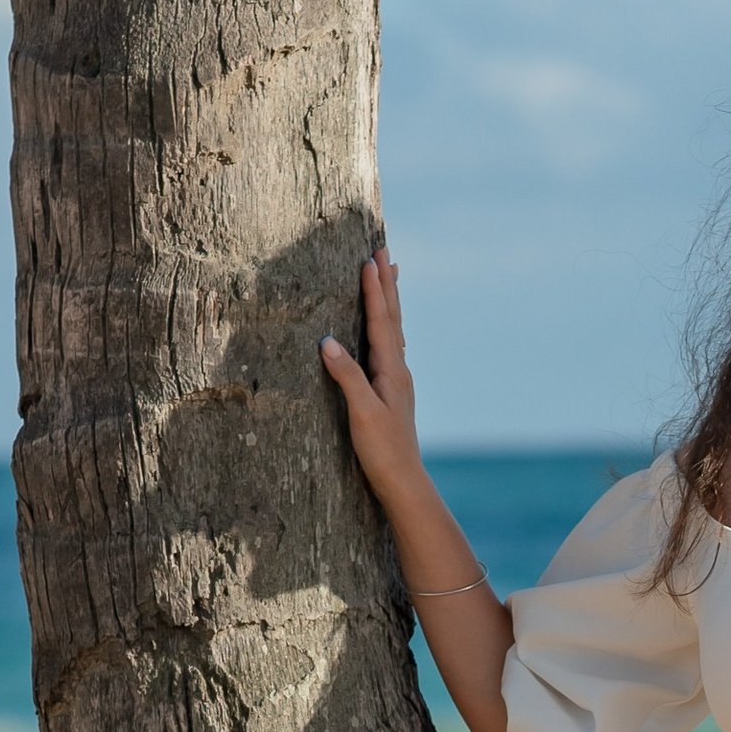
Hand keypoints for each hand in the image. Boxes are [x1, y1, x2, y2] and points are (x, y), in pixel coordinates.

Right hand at [321, 251, 424, 508]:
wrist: (403, 480)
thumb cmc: (382, 450)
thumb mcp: (361, 413)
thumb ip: (347, 376)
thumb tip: (327, 341)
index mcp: (391, 370)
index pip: (381, 321)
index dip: (374, 290)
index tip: (370, 259)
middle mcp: (398, 370)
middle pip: (393, 317)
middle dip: (387, 283)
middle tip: (385, 250)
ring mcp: (396, 380)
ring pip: (393, 329)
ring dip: (390, 299)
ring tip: (391, 274)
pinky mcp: (391, 391)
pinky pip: (389, 345)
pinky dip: (387, 325)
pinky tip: (385, 328)